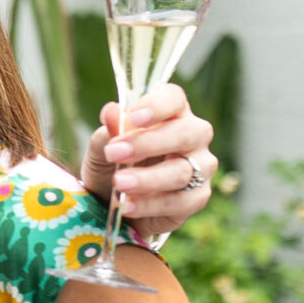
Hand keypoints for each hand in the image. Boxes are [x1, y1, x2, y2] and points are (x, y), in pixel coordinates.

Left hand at [79, 82, 216, 237]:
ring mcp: (201, 166)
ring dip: (147, 179)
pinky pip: (180, 201)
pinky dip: (150, 204)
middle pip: (185, 133)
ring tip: (118, 183)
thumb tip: (111, 112)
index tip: (133, 118)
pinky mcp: (197, 197)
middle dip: (148, 143)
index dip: (157, 106)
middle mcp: (194, 135)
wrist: (114, 200)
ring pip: (182, 171)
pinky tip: (127, 204)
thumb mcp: (102, 147)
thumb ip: (108, 131)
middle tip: (113, 153)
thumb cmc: (114, 163)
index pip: (174, 98)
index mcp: (172, 112)